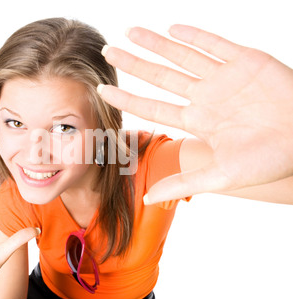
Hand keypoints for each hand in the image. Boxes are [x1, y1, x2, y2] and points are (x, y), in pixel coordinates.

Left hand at [99, 25, 292, 203]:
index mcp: (197, 120)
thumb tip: (147, 197)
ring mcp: (224, 77)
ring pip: (182, 55)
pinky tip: (173, 29)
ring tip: (130, 32)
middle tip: (107, 52)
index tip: (102, 91)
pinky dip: (195, 36)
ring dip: (156, 44)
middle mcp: (205, 97)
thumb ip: (183, 182)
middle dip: (133, 64)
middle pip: (160, 76)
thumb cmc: (268, 160)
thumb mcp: (221, 175)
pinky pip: (216, 44)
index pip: (152, 107)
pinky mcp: (247, 61)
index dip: (127, 99)